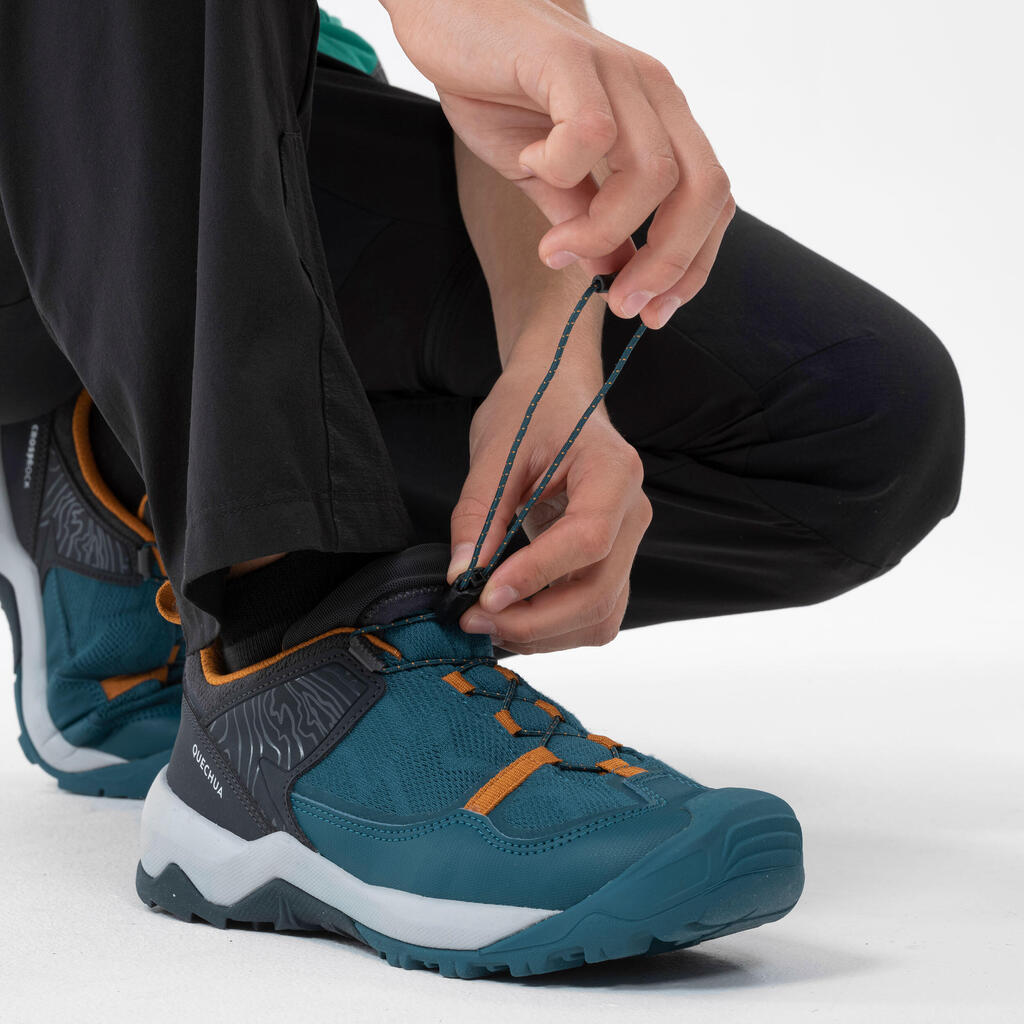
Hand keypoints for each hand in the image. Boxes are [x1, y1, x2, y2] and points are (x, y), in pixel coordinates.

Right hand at [381, 0, 734, 327]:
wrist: (446, 12)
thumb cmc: (498, 88)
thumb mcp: (546, 173)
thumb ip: (583, 219)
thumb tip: (611, 276)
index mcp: (659, 120)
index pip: (711, 200)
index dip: (692, 265)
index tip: (653, 313)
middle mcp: (654, 93)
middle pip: (704, 191)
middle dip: (668, 263)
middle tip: (621, 302)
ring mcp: (618, 72)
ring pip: (653, 173)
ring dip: (606, 231)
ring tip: (557, 246)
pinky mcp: (571, 58)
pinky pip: (591, 136)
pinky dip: (559, 169)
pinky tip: (528, 162)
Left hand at [448, 362, 651, 652]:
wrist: (557, 396)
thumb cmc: (531, 411)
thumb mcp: (494, 452)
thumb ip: (478, 514)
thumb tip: (462, 576)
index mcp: (613, 471)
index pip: (588, 538)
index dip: (537, 574)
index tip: (486, 595)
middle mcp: (633, 512)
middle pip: (599, 592)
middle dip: (535, 619)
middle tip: (474, 619)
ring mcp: (628, 543)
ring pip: (600, 615)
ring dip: (543, 633)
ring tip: (487, 623)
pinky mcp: (613, 563)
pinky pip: (595, 613)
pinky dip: (553, 629)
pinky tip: (513, 617)